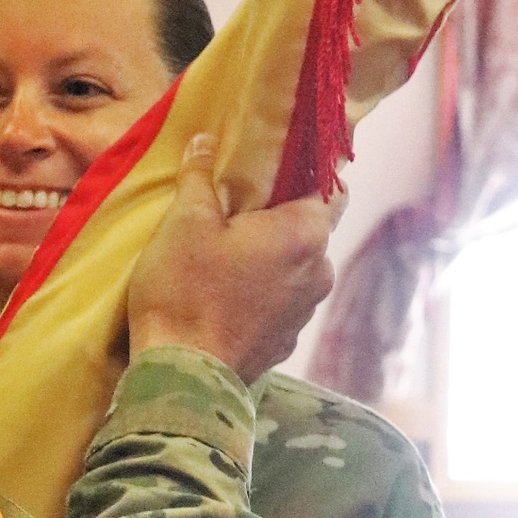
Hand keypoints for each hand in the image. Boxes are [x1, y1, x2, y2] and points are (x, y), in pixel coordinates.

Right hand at [128, 135, 344, 381]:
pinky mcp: (286, 343)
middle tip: (237, 212)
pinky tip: (225, 296)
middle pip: (311, 230)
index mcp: (305, 234)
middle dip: (281, 218)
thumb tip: (205, 142)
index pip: (334, 188)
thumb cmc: (186, 290)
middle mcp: (319, 272)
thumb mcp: (184, 222)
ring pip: (296, 269)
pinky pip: (281, 303)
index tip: (277, 169)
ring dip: (271, 259)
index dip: (309, 173)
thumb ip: (199, 177)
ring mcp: (305, 313)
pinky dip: (262, 294)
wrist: (183, 375)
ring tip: (226, 258)